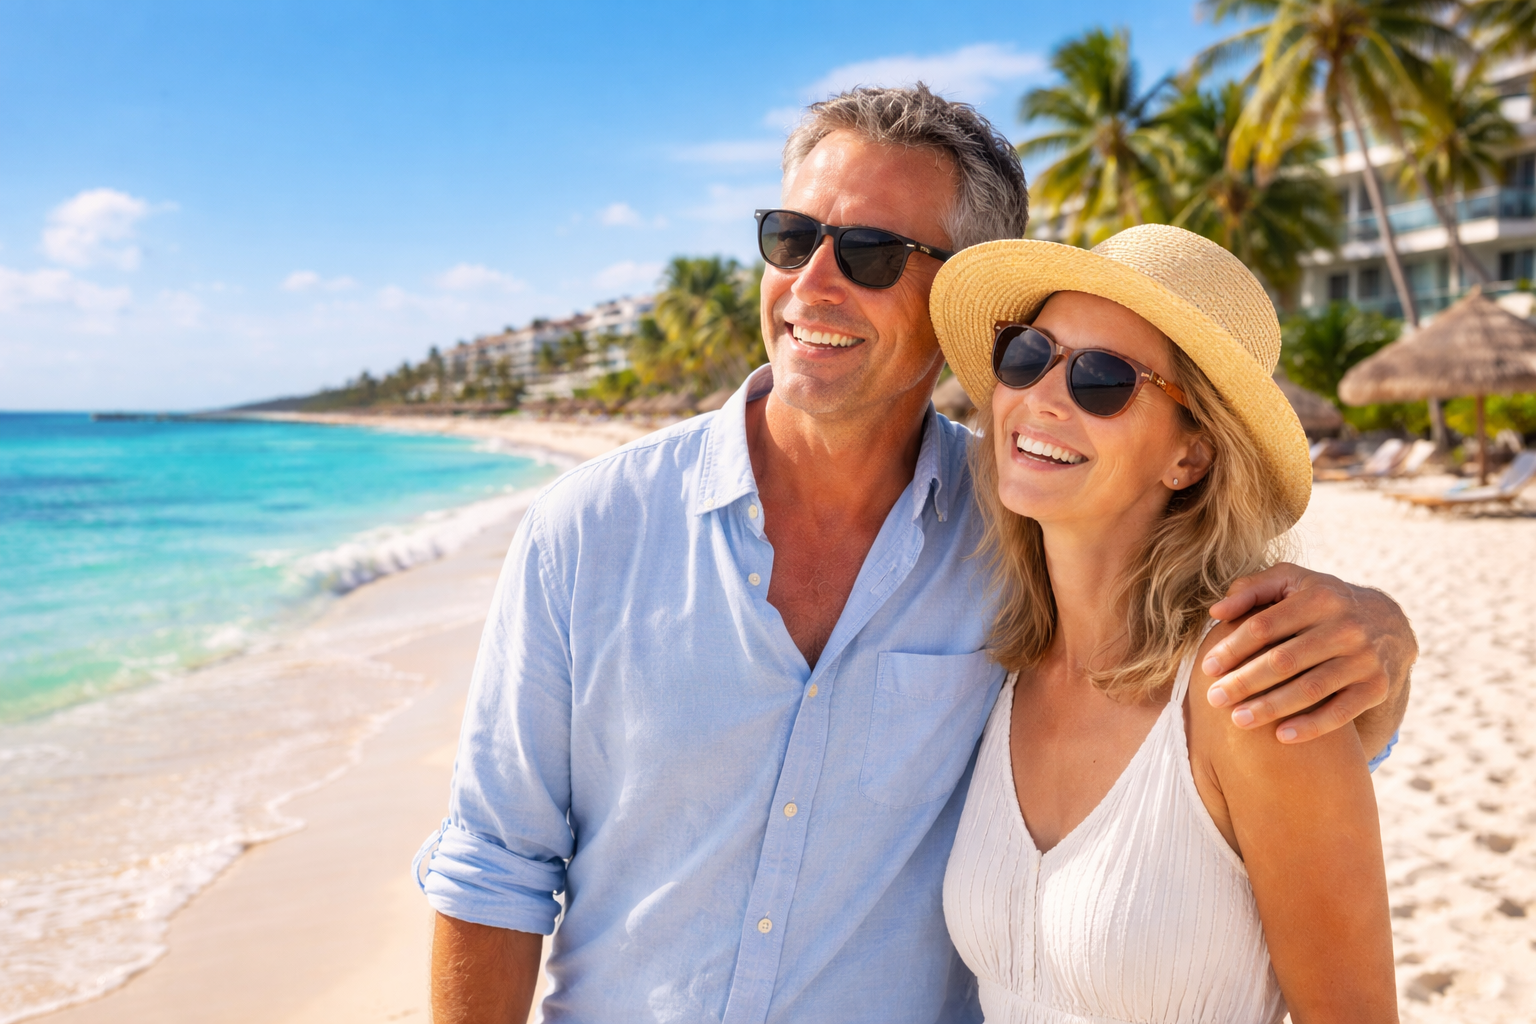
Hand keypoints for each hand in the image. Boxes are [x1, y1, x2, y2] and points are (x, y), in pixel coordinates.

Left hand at [1202, 563, 1416, 748]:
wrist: (1387, 622)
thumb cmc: (1321, 601)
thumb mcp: (1291, 581)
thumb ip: (1252, 589)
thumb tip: (1216, 611)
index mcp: (1319, 597)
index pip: (1265, 626)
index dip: (1233, 648)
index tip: (1208, 668)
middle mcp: (1346, 627)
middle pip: (1284, 661)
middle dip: (1244, 682)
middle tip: (1213, 699)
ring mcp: (1364, 659)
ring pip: (1310, 689)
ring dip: (1271, 707)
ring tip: (1238, 720)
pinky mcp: (1377, 686)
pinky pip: (1341, 712)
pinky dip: (1311, 726)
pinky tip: (1281, 736)